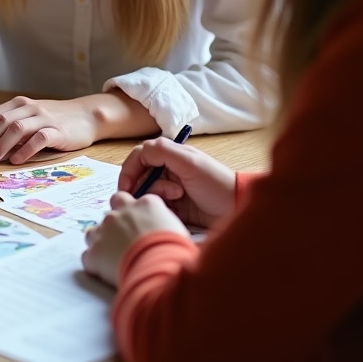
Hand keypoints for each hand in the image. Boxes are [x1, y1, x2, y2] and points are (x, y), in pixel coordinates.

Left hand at [0, 96, 99, 163]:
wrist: (87, 115)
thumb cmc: (53, 121)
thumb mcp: (28, 121)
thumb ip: (8, 130)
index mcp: (16, 105)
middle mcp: (27, 108)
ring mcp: (43, 117)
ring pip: (16, 128)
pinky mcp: (58, 130)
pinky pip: (39, 138)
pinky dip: (25, 150)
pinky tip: (16, 161)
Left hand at [81, 192, 188, 286]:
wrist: (159, 270)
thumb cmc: (176, 253)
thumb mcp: (179, 233)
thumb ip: (166, 226)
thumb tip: (165, 234)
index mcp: (146, 205)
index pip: (138, 200)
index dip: (140, 213)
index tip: (143, 225)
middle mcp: (122, 212)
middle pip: (114, 205)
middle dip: (117, 217)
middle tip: (125, 235)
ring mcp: (104, 230)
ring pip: (95, 230)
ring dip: (102, 240)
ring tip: (114, 257)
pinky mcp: (94, 252)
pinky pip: (89, 256)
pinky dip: (96, 263)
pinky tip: (106, 273)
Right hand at [118, 136, 237, 228]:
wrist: (236, 209)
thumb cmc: (215, 183)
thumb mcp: (189, 162)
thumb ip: (162, 151)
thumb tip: (140, 150)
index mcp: (170, 156)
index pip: (138, 158)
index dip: (129, 171)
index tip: (126, 187)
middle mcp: (167, 170)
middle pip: (140, 177)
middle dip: (147, 186)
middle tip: (167, 194)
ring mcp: (170, 189)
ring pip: (147, 193)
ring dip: (158, 197)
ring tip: (178, 200)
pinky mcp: (174, 208)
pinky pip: (156, 208)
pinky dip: (162, 209)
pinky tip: (177, 211)